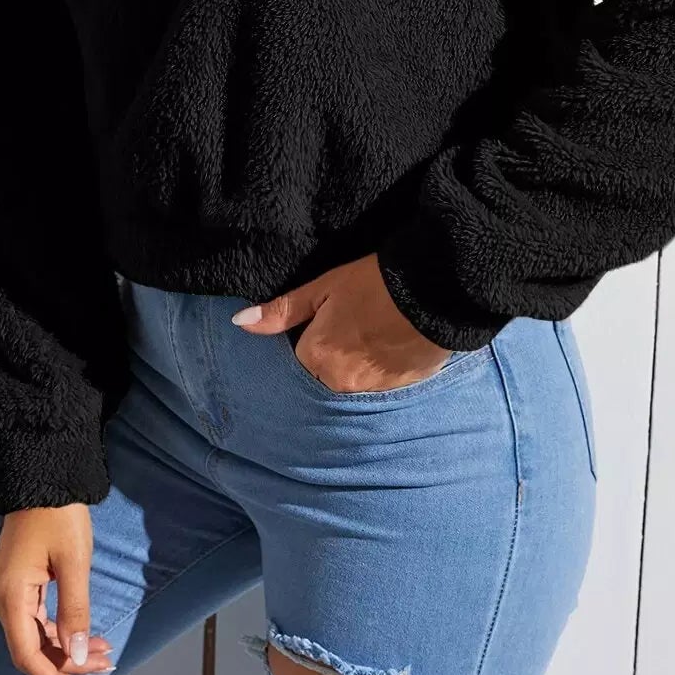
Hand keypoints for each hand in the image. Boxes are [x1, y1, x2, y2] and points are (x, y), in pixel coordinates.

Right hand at [0, 505, 115, 674]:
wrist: (43, 474)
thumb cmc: (59, 512)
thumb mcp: (74, 561)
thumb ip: (75, 611)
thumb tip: (78, 654)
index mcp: (10, 593)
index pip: (26, 653)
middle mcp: (1, 596)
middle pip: (30, 647)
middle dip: (67, 661)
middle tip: (105, 662)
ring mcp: (6, 589)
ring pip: (33, 634)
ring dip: (65, 647)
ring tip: (103, 650)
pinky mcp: (15, 582)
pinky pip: (34, 618)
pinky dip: (58, 630)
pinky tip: (84, 634)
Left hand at [230, 253, 453, 392]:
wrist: (434, 291)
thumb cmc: (374, 283)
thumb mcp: (323, 287)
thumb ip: (282, 310)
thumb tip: (240, 322)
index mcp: (315, 358)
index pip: (301, 354)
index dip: (314, 333)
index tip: (331, 315)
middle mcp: (339, 383)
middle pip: (325, 370)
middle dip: (335, 352)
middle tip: (357, 320)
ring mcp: (371, 391)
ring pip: (352, 379)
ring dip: (358, 362)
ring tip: (378, 330)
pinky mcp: (399, 390)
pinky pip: (378, 384)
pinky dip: (381, 368)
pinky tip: (393, 343)